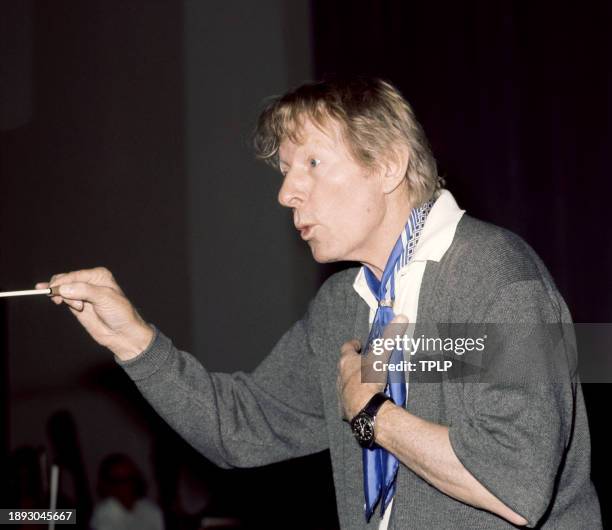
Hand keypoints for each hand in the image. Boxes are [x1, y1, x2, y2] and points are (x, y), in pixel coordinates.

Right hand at [35, 267, 153, 360]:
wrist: (123, 333)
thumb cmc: (120, 313)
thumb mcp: (105, 298)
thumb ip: (84, 291)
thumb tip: (63, 288)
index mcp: (98, 275)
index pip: (74, 275)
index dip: (62, 282)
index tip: (53, 290)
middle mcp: (90, 282)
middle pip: (65, 280)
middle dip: (60, 289)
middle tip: (61, 300)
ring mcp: (82, 293)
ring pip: (62, 289)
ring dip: (63, 297)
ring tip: (79, 307)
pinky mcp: (77, 304)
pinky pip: (62, 298)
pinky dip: (59, 299)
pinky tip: (57, 301)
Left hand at [337, 315, 408, 420]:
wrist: (364, 409)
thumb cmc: (368, 381)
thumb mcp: (380, 357)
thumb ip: (390, 338)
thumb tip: (400, 318)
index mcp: (346, 361)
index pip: (347, 348)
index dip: (354, 345)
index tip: (361, 345)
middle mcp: (340, 376)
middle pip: (346, 366)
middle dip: (356, 365)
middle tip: (368, 364)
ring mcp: (341, 392)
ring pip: (347, 383)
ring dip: (356, 382)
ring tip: (369, 383)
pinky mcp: (344, 407)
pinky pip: (350, 400)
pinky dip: (357, 398)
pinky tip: (367, 400)